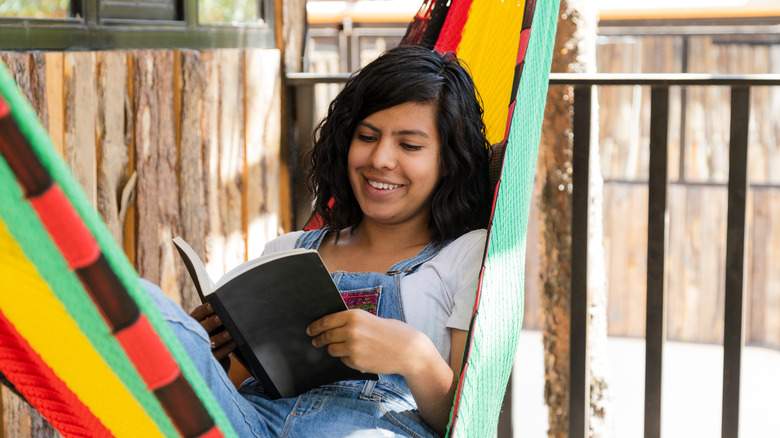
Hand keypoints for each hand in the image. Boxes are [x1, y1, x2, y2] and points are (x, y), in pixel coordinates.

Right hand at [189, 302, 234, 371]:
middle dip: (212, 323)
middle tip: (221, 317)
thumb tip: (226, 309)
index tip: (213, 305)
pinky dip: (227, 348)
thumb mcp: (210, 327)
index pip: (197, 315)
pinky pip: (218, 354)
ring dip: (221, 337)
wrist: (211, 361)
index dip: (204, 310)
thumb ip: (213, 319)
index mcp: (192, 324)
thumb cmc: (212, 337)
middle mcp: (194, 337)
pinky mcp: (209, 361)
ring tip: (230, 332)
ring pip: (211, 343)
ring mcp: (200, 350)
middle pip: (203, 328)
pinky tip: (234, 342)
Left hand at [307, 309, 434, 376]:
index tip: (310, 330)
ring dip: (334, 349)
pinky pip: (344, 360)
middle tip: (316, 341)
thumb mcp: (370, 319)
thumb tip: (331, 327)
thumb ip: (352, 322)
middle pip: (326, 336)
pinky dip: (348, 359)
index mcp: (354, 315)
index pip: (326, 321)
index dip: (315, 326)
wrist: (408, 350)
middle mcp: (351, 330)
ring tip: (346, 348)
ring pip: (332, 350)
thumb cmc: (392, 332)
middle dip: (319, 339)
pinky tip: (361, 356)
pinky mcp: (356, 362)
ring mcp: (352, 347)